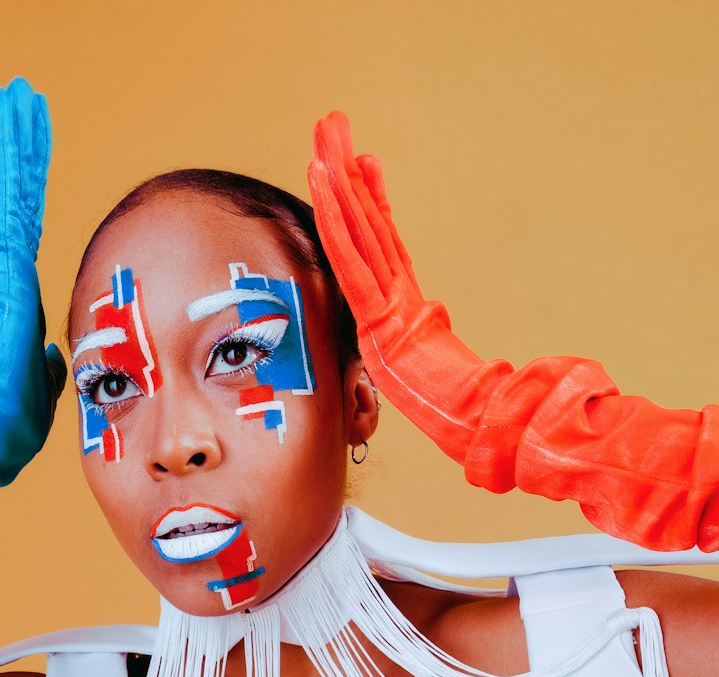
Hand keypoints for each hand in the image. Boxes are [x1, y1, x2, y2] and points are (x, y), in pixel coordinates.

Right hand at [308, 111, 718, 551]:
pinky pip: (354, 261)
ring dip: (335, 187)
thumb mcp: (463, 368)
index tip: (357, 164)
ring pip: (354, 236)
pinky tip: (332, 186)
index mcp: (403, 316)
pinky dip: (340, 222)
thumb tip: (442, 329)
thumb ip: (450, 346)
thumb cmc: (470, 406)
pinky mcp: (377, 317)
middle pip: (362, 231)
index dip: (368, 205)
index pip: (382, 248)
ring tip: (323, 143)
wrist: (470, 428)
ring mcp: (380, 309)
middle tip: (328, 130)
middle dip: (341, 179)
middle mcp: (385, 307)